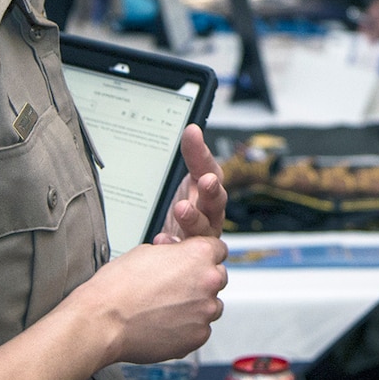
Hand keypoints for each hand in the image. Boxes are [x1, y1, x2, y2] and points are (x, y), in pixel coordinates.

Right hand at [83, 234, 227, 363]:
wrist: (102, 321)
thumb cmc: (117, 286)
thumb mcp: (146, 252)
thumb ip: (173, 253)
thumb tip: (177, 255)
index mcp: (199, 255)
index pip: (218, 250)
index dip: (203, 256)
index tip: (193, 263)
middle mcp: (209, 281)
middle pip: (218, 278)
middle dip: (201, 281)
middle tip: (174, 288)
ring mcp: (205, 312)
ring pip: (212, 306)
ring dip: (197, 306)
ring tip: (166, 309)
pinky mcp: (197, 337)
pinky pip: (200, 330)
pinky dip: (188, 328)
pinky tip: (164, 325)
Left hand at [156, 124, 226, 241]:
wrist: (184, 236)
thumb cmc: (194, 204)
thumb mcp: (193, 176)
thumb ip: (194, 155)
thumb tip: (192, 129)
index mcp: (212, 192)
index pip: (214, 177)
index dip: (210, 170)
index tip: (206, 172)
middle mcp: (211, 213)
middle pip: (216, 203)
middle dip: (211, 193)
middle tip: (205, 182)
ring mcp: (202, 234)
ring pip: (203, 228)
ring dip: (193, 218)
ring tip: (181, 209)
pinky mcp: (189, 250)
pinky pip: (184, 251)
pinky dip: (173, 243)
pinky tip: (162, 239)